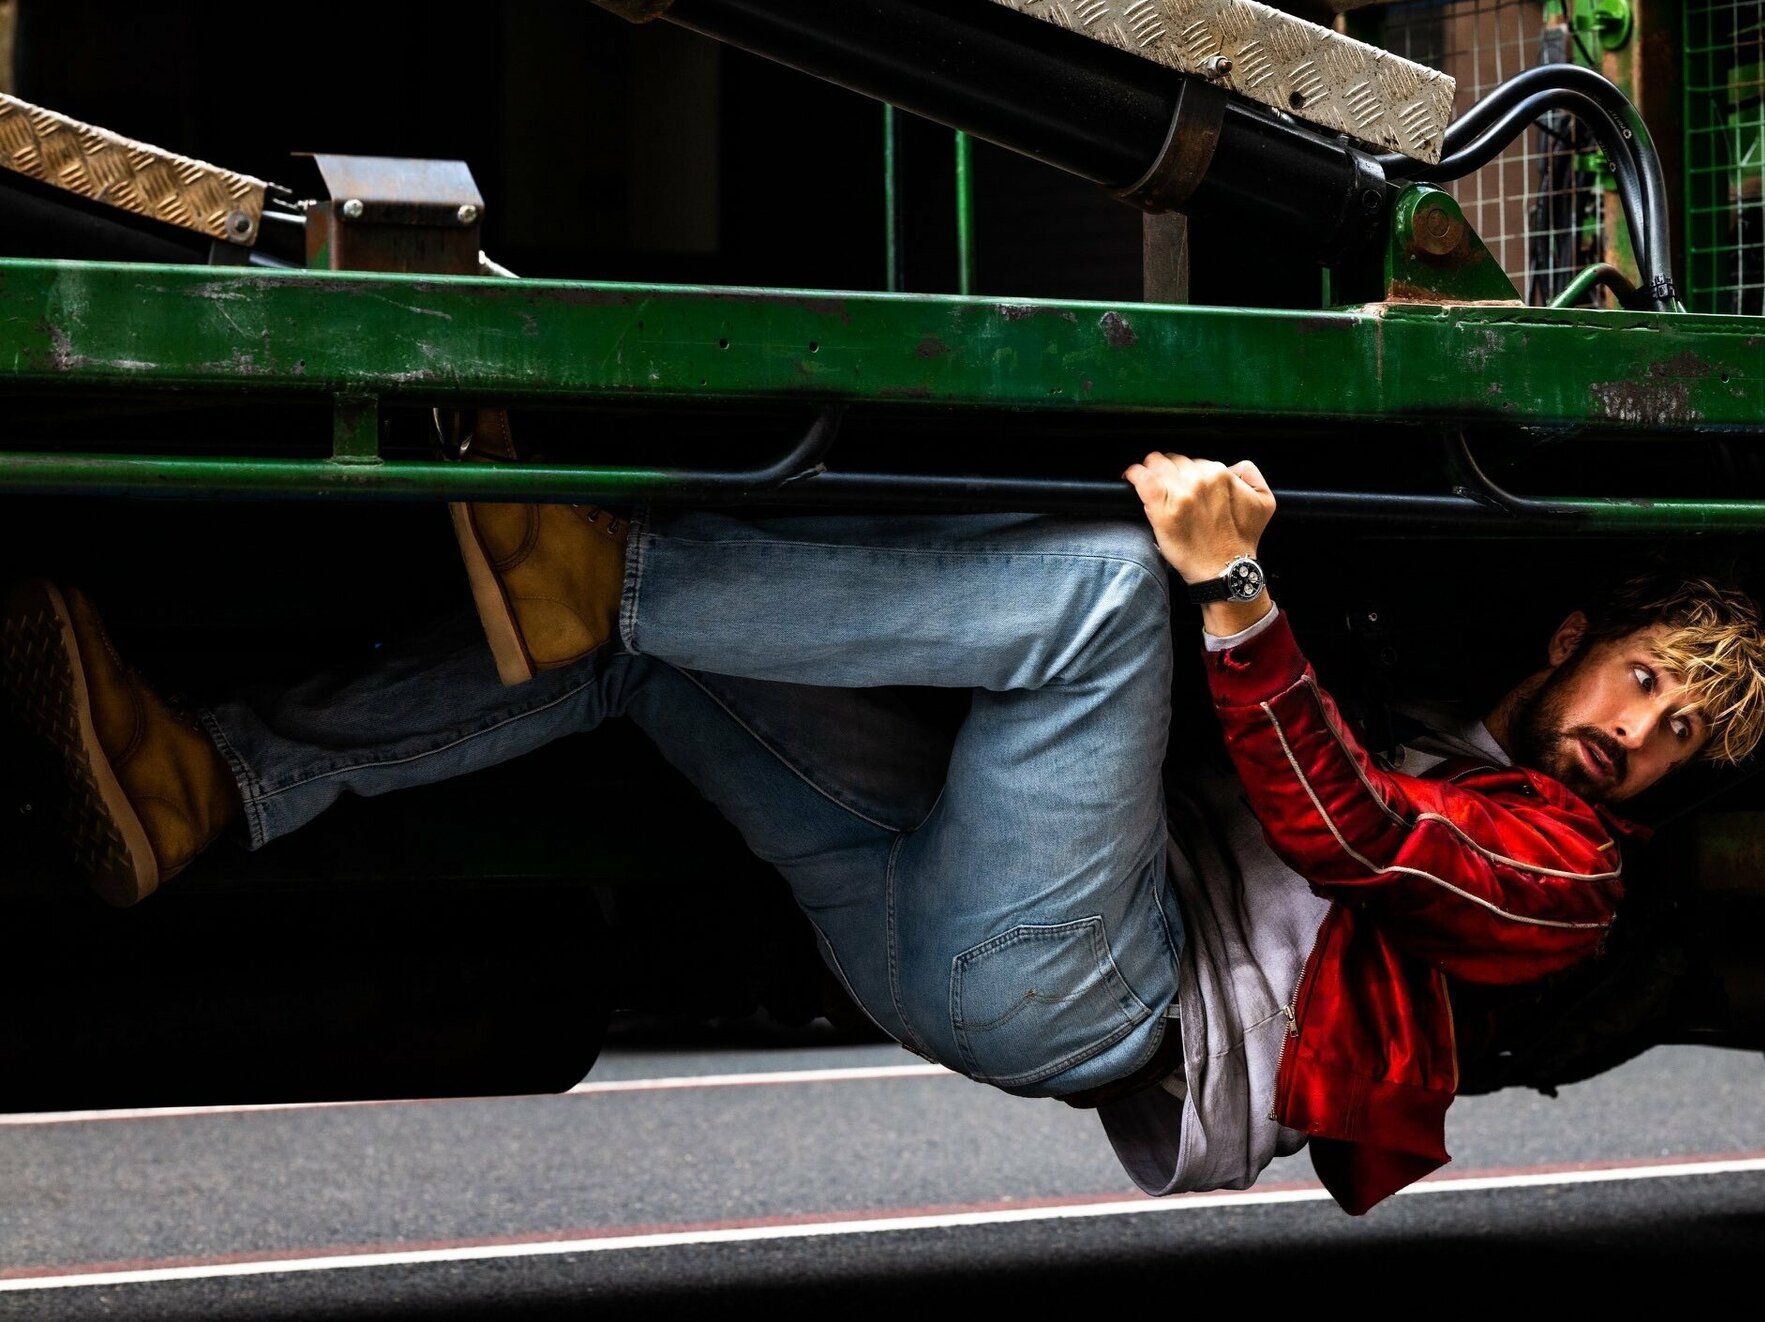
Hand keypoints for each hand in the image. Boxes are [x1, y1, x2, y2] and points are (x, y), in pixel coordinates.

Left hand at [1122, 452, 1275, 583]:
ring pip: (1156, 464)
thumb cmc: (1241, 541)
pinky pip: (1141, 478)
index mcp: (1221, 475)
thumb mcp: (1264, 501)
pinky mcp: (1162, 508)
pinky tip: (1131, 477)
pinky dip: (1133, 474)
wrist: (1225, 570)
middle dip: (1169, 470)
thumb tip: (1232, 466)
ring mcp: (1180, 493)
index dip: (1187, 473)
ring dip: (1150, 470)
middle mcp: (1201, 480)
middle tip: (1167, 486)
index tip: (1183, 484)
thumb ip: (1250, 474)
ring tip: (1148, 481)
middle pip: (1174, 461)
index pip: (1195, 461)